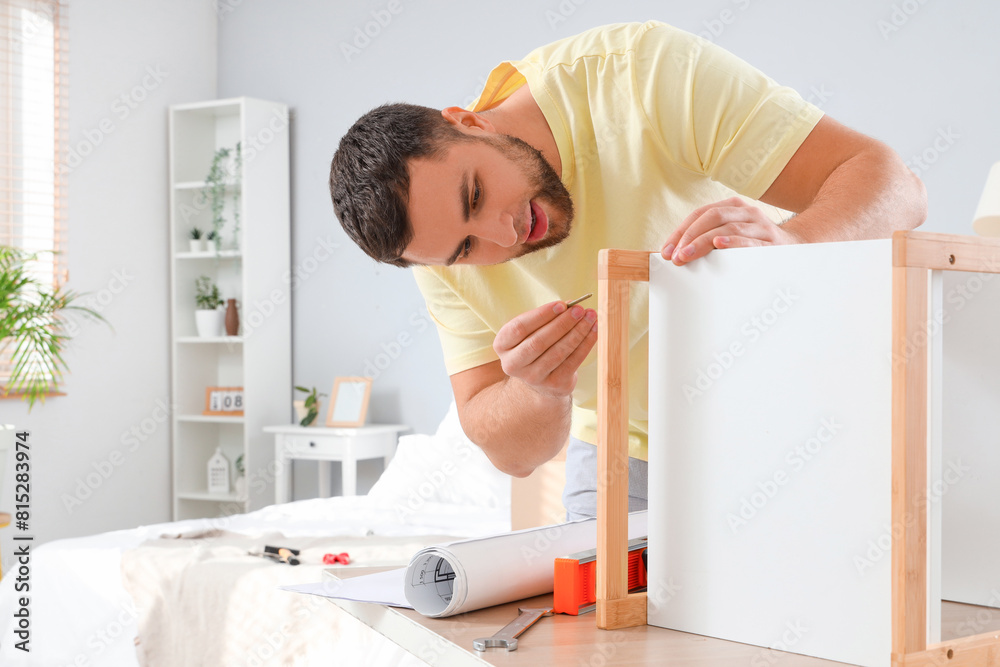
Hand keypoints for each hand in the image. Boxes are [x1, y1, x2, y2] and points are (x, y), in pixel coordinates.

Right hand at [493, 300, 597, 398]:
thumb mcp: (531, 330)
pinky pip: (572, 362)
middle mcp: (512, 364)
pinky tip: (593, 331)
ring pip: (558, 352)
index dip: (541, 315)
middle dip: (562, 324)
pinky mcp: (553, 385)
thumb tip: (570, 306)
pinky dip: (585, 344)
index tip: (561, 304)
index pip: (519, 327)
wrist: (540, 379)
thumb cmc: (535, 345)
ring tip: (590, 317)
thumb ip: (545, 318)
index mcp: (502, 345)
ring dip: (577, 332)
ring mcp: (533, 377)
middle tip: (579, 310)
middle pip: (538, 342)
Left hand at [660, 197, 800, 265]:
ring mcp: (759, 225)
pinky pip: (749, 240)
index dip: (680, 232)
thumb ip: (707, 239)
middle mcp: (745, 212)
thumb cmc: (756, 244)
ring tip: (687, 255)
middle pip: (711, 218)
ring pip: (726, 228)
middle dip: (688, 237)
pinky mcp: (771, 242)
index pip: (700, 214)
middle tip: (675, 256)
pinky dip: (732, 242)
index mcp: (732, 208)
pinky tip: (719, 246)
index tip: (667, 251)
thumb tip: (676, 253)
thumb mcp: (732, 235)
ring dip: (702, 243)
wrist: (796, 248)